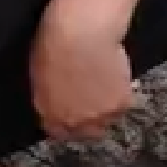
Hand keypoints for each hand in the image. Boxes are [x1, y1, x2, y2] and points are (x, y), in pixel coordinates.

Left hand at [31, 0, 139, 142]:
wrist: (81, 34)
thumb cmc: (55, 43)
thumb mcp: (41, 74)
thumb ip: (50, 94)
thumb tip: (61, 98)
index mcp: (49, 112)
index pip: (59, 131)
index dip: (68, 124)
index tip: (74, 115)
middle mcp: (72, 120)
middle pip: (87, 132)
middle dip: (90, 122)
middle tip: (95, 101)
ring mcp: (97, 115)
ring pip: (108, 119)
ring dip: (108, 107)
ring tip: (107, 84)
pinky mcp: (120, 104)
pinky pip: (124, 105)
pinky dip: (123, 93)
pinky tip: (118, 76)